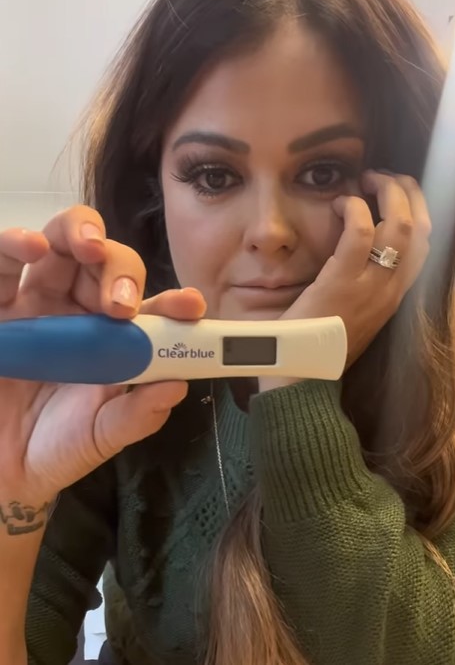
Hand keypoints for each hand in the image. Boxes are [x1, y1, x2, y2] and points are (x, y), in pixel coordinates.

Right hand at [0, 206, 205, 505]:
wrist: (4, 467)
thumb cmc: (57, 448)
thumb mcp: (100, 435)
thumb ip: (137, 415)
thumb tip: (177, 387)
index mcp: (114, 339)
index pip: (149, 309)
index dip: (172, 302)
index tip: (190, 307)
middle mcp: (79, 312)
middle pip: (107, 263)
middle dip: (122, 268)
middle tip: (122, 301)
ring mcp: (36, 303)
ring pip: (61, 245)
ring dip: (78, 233)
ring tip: (89, 246)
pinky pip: (3, 263)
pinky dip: (15, 244)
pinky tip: (30, 246)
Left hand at [259, 171, 430, 391]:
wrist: (301, 376)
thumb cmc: (320, 345)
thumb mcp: (354, 315)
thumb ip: (363, 287)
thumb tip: (359, 255)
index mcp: (393, 297)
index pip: (423, 246)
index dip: (416, 210)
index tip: (396, 194)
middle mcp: (391, 291)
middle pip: (420, 229)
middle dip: (408, 193)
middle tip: (383, 177)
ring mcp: (370, 288)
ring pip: (400, 226)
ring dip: (388, 192)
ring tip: (367, 180)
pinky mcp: (341, 284)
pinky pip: (361, 233)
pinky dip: (354, 208)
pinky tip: (341, 203)